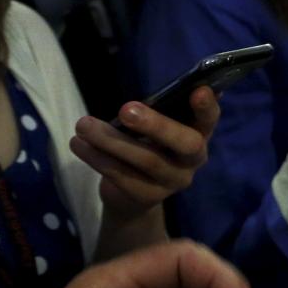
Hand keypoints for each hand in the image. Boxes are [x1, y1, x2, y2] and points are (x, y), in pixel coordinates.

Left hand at [71, 86, 219, 222]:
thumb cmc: (147, 146)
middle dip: (156, 125)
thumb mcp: (154, 128)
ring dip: (111, 140)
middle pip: (185, 143)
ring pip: (147, 159)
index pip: (210, 119)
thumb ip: (156, 113)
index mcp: (199, 134)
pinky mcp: (149, 197)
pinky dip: (96, 158)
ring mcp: (173, 181)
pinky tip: (78, 144)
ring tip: (83, 125)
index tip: (198, 90)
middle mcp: (193, 160)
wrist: (132, 196)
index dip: (207, 106)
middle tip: (126, 109)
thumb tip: (140, 100)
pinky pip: (122, 175)